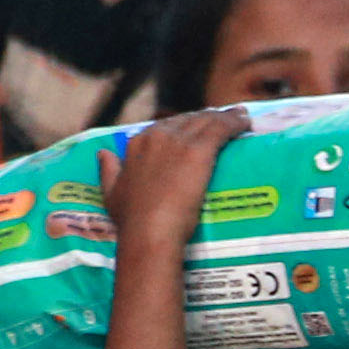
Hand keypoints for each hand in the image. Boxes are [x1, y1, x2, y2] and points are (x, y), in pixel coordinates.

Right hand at [105, 105, 248, 246]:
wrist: (149, 231)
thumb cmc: (132, 220)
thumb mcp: (111, 193)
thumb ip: (109, 171)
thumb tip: (104, 153)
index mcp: (138, 143)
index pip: (166, 127)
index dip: (184, 127)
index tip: (196, 131)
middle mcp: (157, 135)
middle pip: (188, 120)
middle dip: (207, 119)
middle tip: (225, 122)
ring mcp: (178, 141)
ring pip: (207, 120)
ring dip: (225, 117)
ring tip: (240, 118)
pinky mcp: (199, 150)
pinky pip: (221, 128)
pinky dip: (234, 123)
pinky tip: (244, 122)